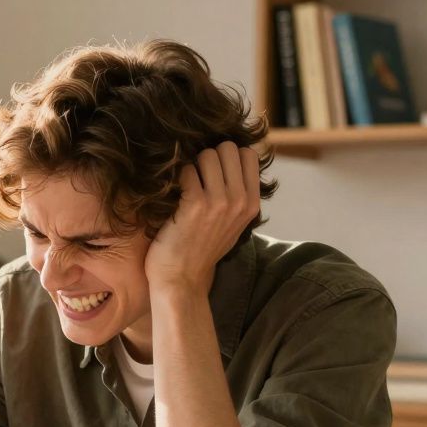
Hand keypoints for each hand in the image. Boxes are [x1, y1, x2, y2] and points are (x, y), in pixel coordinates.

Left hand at [144, 142, 259, 294]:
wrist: (180, 279)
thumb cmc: (201, 248)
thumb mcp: (232, 223)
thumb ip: (238, 194)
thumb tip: (235, 158)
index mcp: (252, 204)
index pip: (248, 154)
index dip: (228, 156)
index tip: (214, 172)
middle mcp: (240, 201)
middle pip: (228, 148)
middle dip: (209, 156)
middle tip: (197, 179)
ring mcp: (219, 202)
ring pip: (207, 154)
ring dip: (192, 166)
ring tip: (186, 188)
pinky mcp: (195, 204)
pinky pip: (186, 170)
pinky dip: (177, 178)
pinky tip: (174, 197)